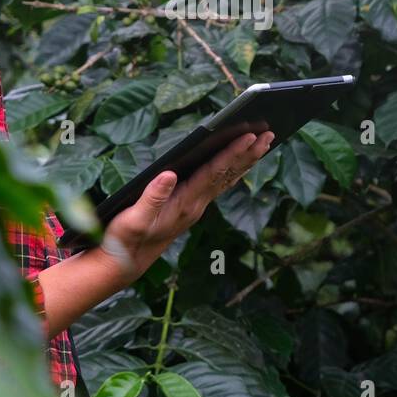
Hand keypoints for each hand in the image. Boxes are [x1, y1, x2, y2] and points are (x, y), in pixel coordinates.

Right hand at [93, 130, 275, 284]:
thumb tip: (169, 174)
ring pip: (227, 179)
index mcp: (185, 203)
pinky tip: (241, 165)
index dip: (232, 153)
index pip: (214, 173)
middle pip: (228, 174)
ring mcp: (196, 207)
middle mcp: (196, 205)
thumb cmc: (125, 240)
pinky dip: (233, 171)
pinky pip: (218, 185)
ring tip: (264, 143)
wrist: (125, 263)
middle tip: (270, 133)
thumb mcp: (132, 219)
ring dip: (246, 161)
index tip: (250, 136)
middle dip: (249, 153)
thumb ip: (152, 197)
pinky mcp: (191, 207)